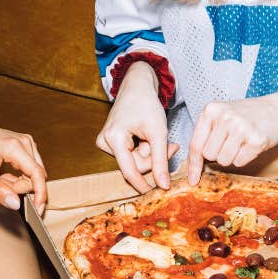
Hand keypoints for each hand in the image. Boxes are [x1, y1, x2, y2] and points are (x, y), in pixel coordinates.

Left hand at [0, 116, 47, 214]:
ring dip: (19, 183)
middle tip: (0, 185)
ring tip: (1, 178)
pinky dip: (20, 176)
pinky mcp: (27, 145)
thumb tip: (16, 204)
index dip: (40, 194)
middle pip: (36, 176)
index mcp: (15, 147)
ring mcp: (27, 142)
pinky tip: (6, 174)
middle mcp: (25, 142)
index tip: (38, 210)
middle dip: (20, 187)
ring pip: (34, 174)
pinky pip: (31, 168)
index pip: (37, 174)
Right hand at [96, 62, 178, 193]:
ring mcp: (106, 142)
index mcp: (113, 138)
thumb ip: (161, 160)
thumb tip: (163, 186)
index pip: (129, 171)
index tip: (157, 193)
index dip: (143, 184)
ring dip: (149, 153)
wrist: (137, 86)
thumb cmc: (147, 104)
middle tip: (172, 147)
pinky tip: (148, 137)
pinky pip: (130, 155)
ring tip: (158, 137)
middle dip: (153, 158)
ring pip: (133, 161)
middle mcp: (105, 142)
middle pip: (134, 165)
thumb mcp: (158, 132)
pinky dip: (143, 149)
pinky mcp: (110, 141)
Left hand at [185, 96, 277, 183]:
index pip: (196, 144)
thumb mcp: (221, 116)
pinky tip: (250, 144)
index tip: (192, 179)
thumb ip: (206, 134)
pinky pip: (239, 162)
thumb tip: (193, 166)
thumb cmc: (246, 115)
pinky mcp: (256, 140)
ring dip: (231, 156)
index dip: (193, 164)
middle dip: (218, 153)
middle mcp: (225, 117)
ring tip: (241, 141)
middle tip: (230, 141)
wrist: (277, 110)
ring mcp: (241, 127)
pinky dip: (244, 158)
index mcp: (211, 110)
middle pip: (209, 155)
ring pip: (223, 161)